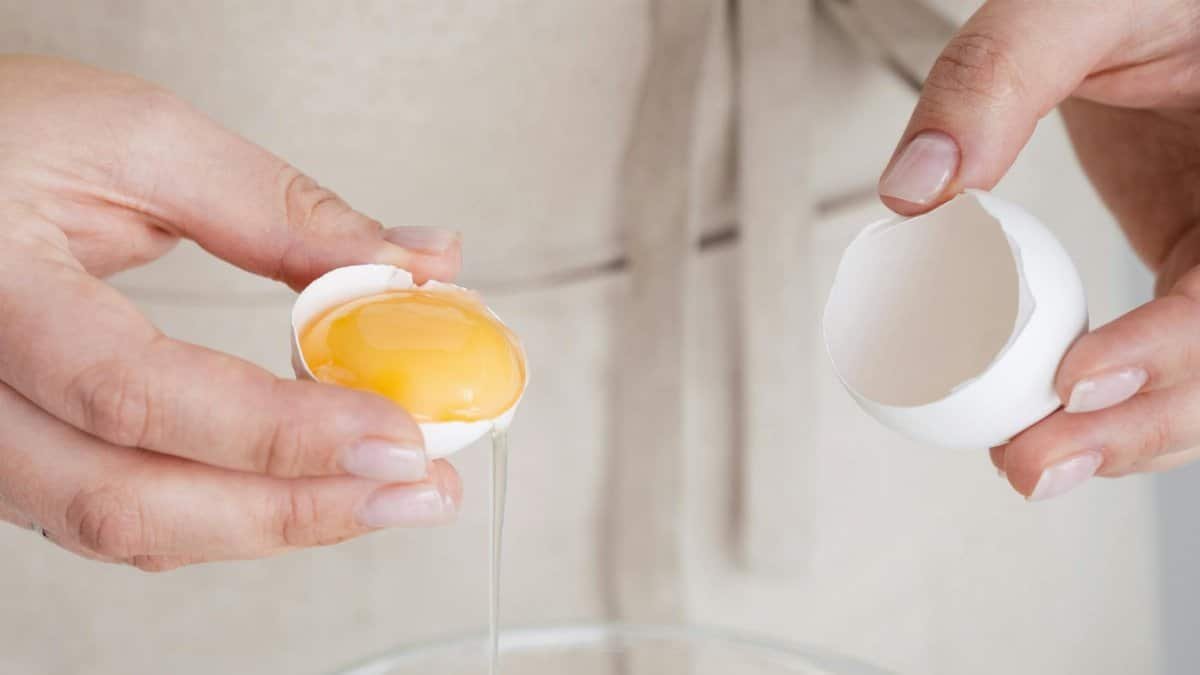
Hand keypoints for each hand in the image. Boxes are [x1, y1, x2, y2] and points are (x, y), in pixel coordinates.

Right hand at [0, 55, 463, 569]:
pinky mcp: (14, 454)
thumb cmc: (2, 132)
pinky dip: (225, 513)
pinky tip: (309, 488)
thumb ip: (281, 210)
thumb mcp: (141, 140)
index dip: (280, 432)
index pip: (136, 392)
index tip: (399, 437)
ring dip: (272, 524)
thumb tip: (417, 264)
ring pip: (122, 527)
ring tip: (386, 495)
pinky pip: (117, 515)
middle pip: (127, 498)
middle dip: (295, 510)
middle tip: (418, 490)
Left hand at [877, 1, 1199, 498]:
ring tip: (1026, 465)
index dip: (1168, 351)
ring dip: (1116, 434)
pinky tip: (1038, 421)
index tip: (1073, 377)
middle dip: (1135, 425)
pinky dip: (1100, 395)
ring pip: (1194, 377)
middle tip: (1033, 462)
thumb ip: (994, 80)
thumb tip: (916, 194)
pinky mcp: (1188, 264)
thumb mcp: (1074, 2)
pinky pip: (1155, 349)